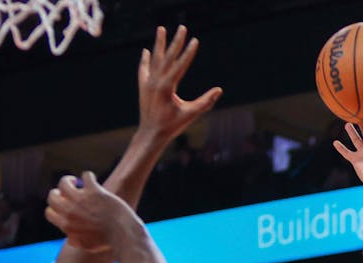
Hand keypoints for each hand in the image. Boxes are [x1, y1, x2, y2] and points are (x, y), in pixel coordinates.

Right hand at [45, 172, 133, 251]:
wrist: (123, 236)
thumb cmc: (107, 243)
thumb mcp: (86, 246)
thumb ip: (75, 240)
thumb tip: (69, 237)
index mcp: (66, 225)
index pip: (49, 212)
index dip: (55, 208)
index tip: (64, 206)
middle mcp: (70, 211)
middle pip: (52, 196)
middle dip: (58, 192)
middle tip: (68, 192)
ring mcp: (81, 200)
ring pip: (64, 182)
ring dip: (69, 180)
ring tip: (77, 182)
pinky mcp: (94, 192)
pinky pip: (86, 176)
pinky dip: (88, 176)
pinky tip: (93, 180)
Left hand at [138, 25, 222, 143]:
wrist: (151, 134)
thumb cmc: (172, 126)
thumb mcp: (190, 114)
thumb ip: (205, 102)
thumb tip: (219, 90)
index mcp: (167, 87)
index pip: (180, 65)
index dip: (188, 52)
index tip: (194, 40)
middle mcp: (156, 82)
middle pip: (167, 57)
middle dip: (175, 42)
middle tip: (182, 27)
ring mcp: (148, 83)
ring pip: (154, 59)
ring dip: (159, 44)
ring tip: (161, 28)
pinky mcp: (143, 87)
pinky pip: (144, 70)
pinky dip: (145, 60)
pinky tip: (146, 51)